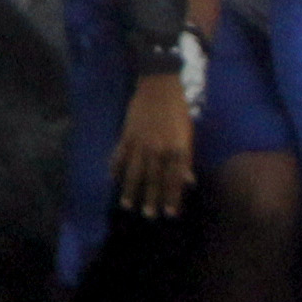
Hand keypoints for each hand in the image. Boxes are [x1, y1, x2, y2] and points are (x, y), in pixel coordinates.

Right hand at [113, 72, 195, 218]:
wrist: (159, 86)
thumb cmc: (178, 110)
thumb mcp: (188, 134)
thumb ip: (187, 159)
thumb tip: (189, 182)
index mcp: (176, 149)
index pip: (174, 179)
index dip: (172, 197)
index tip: (170, 213)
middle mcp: (158, 150)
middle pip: (153, 180)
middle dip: (152, 199)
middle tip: (149, 215)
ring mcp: (140, 143)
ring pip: (134, 173)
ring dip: (131, 190)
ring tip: (128, 205)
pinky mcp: (126, 136)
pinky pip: (119, 156)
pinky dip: (115, 169)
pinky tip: (112, 180)